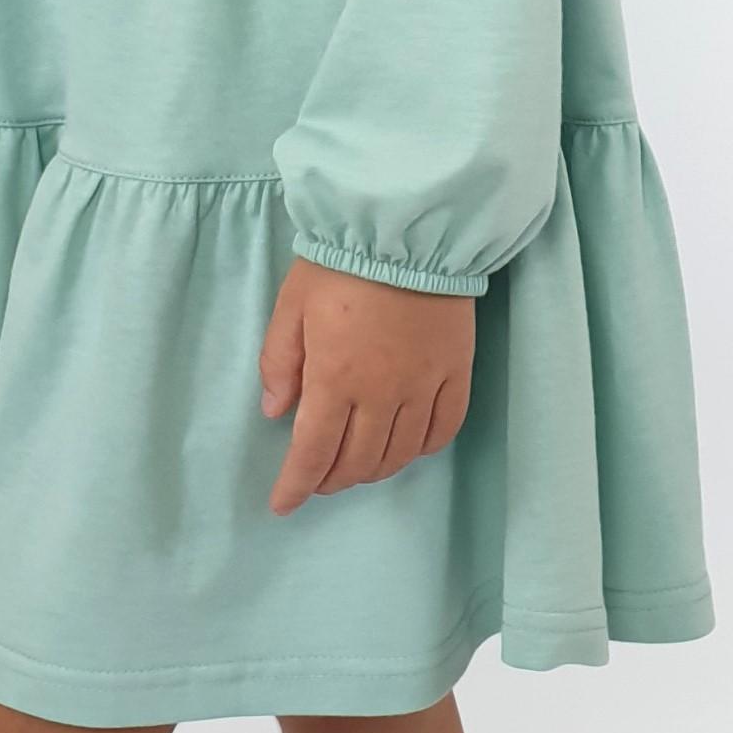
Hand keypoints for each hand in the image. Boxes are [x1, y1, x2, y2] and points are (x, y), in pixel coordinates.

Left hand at [258, 256, 474, 515]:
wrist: (409, 227)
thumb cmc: (342, 260)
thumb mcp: (291, 304)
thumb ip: (280, 362)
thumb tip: (275, 412)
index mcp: (334, 377)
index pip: (313, 453)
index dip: (296, 486)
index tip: (283, 505)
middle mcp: (381, 393)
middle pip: (357, 462)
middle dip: (331, 480)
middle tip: (316, 478)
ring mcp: (424, 385)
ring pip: (399, 454)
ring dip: (372, 471)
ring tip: (355, 467)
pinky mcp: (456, 372)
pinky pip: (443, 430)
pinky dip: (420, 450)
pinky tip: (404, 447)